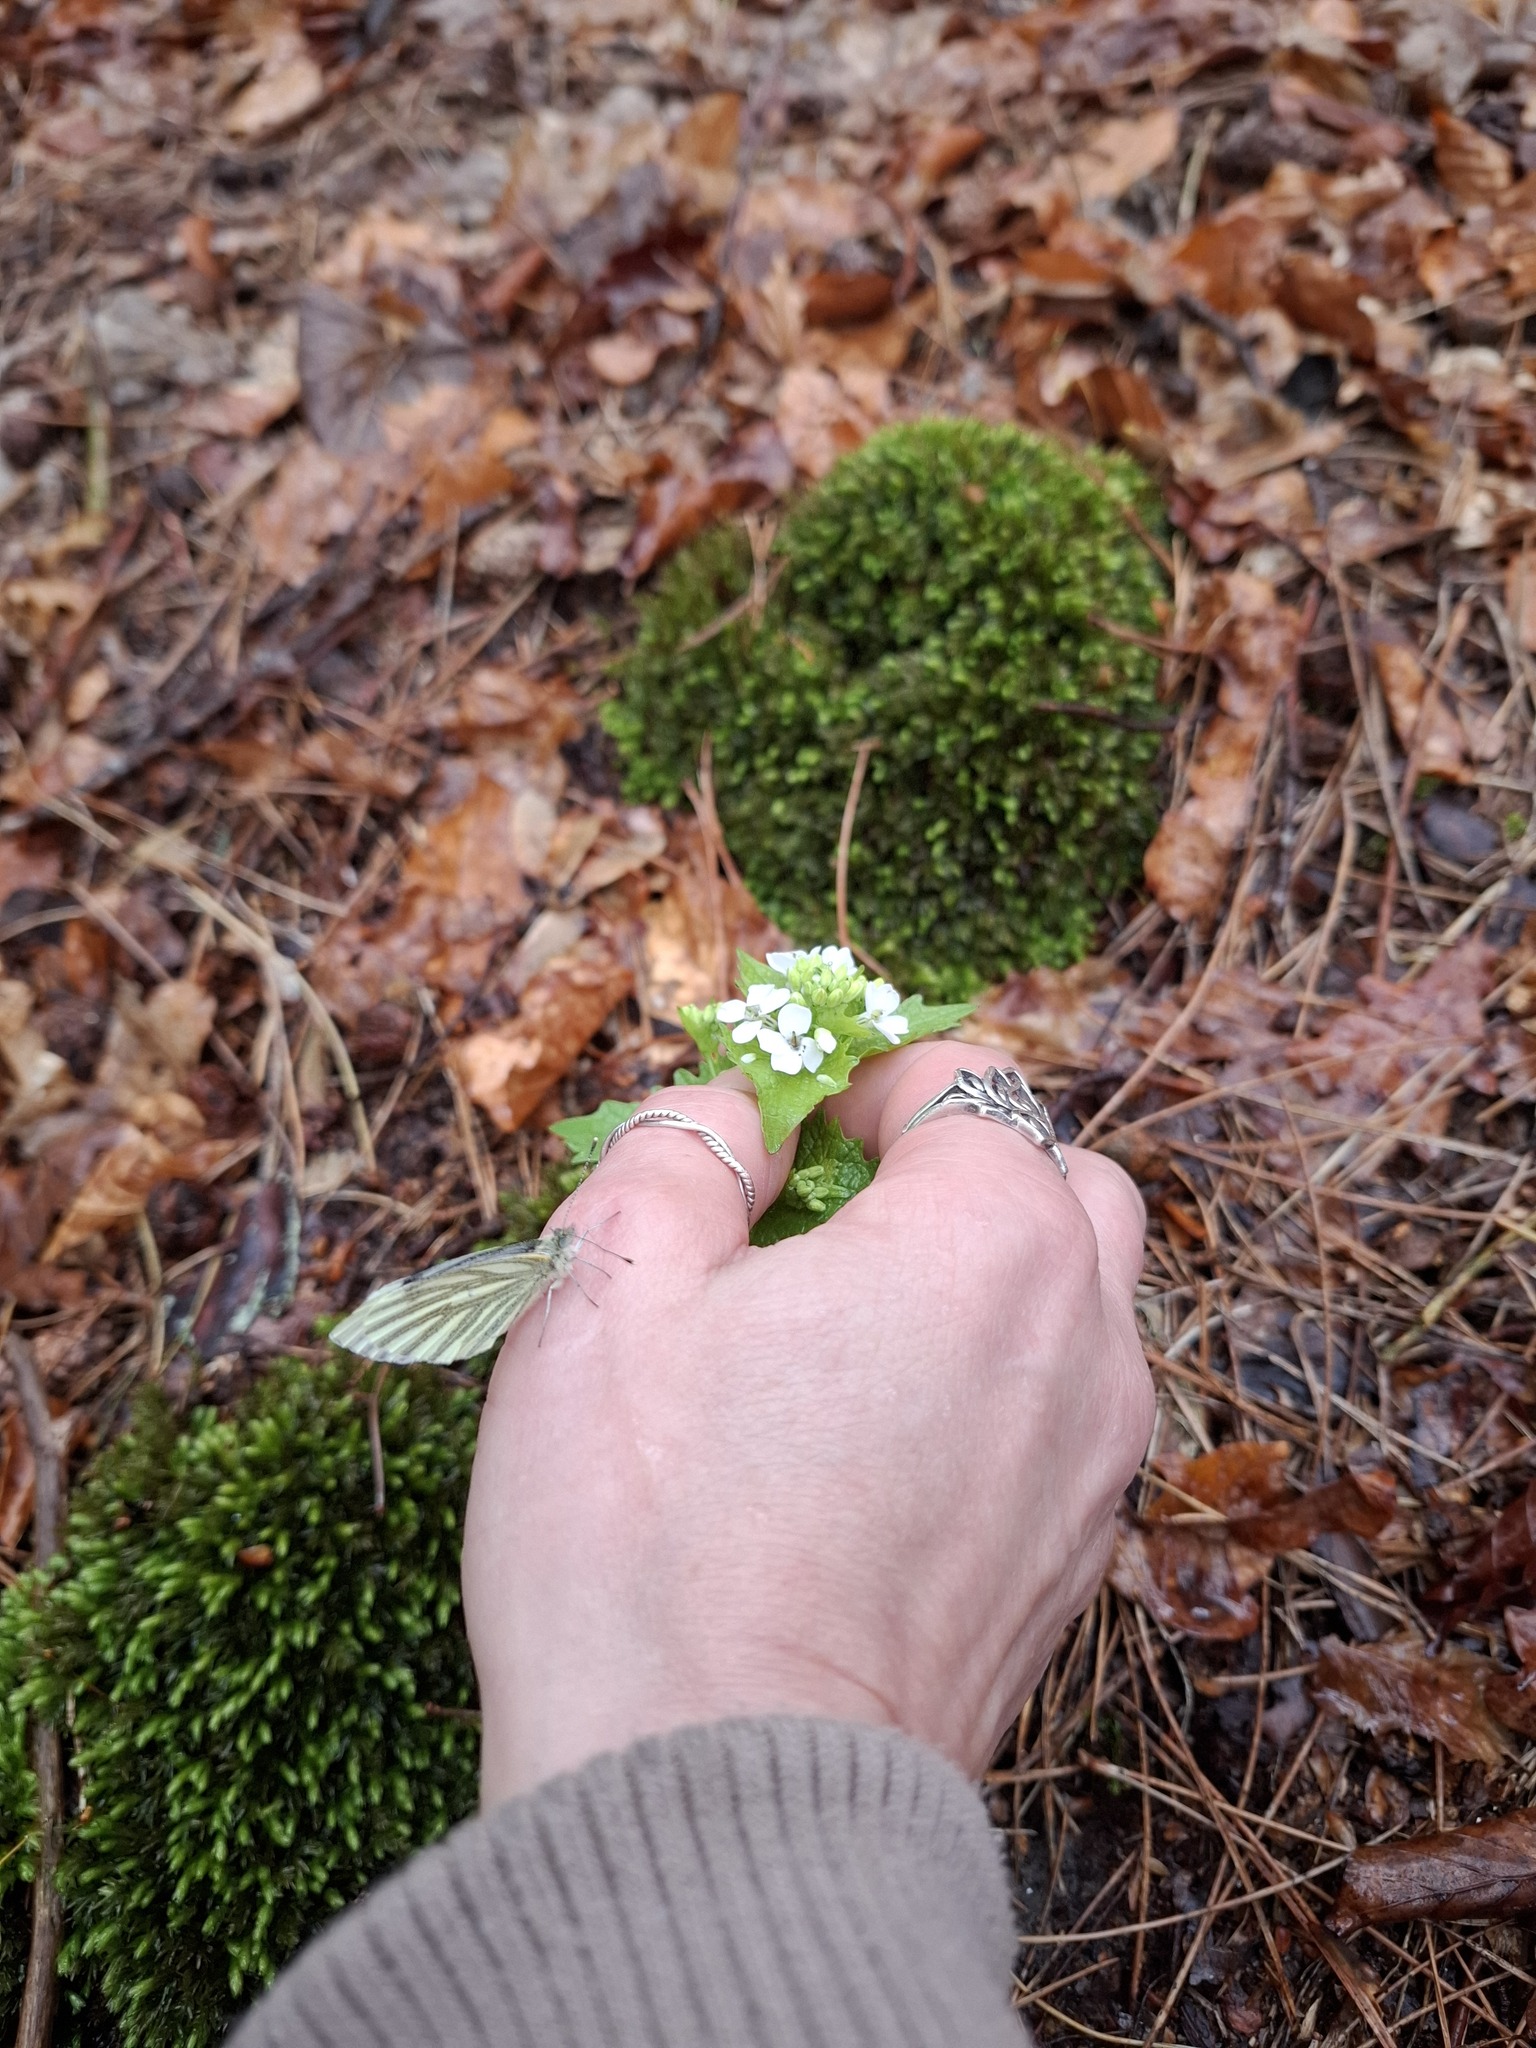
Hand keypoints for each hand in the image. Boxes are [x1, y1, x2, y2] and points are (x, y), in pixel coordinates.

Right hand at [463, 1040, 1152, 1805]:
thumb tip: (734, 1115)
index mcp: (986, 1241)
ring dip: (981, 1276)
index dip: (864, 1072)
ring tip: (842, 1325)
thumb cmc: (648, 1540)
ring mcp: (1091, 1466)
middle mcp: (1080, 1341)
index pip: (965, 1084)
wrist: (718, 1804)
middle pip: (1058, 1184)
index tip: (786, 1106)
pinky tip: (869, 1443)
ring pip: (1075, 1306)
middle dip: (956, 1162)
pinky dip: (989, 1387)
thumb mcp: (608, 1285)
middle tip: (827, 1200)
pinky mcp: (1070, 1568)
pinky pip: (1056, 1421)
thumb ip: (682, 1150)